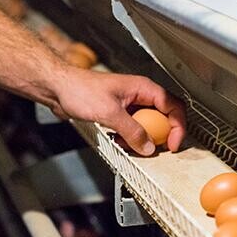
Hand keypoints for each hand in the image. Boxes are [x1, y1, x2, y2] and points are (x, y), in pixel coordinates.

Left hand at [49, 69, 186, 155]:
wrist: (58, 88)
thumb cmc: (79, 89)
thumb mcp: (110, 113)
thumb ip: (132, 131)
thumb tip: (148, 146)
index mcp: (143, 88)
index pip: (173, 106)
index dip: (177, 127)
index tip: (172, 144)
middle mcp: (139, 95)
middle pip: (163, 117)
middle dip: (159, 135)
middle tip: (153, 148)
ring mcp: (129, 104)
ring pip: (147, 125)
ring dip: (142, 138)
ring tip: (130, 144)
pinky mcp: (119, 112)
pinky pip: (133, 128)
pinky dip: (129, 137)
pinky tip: (118, 140)